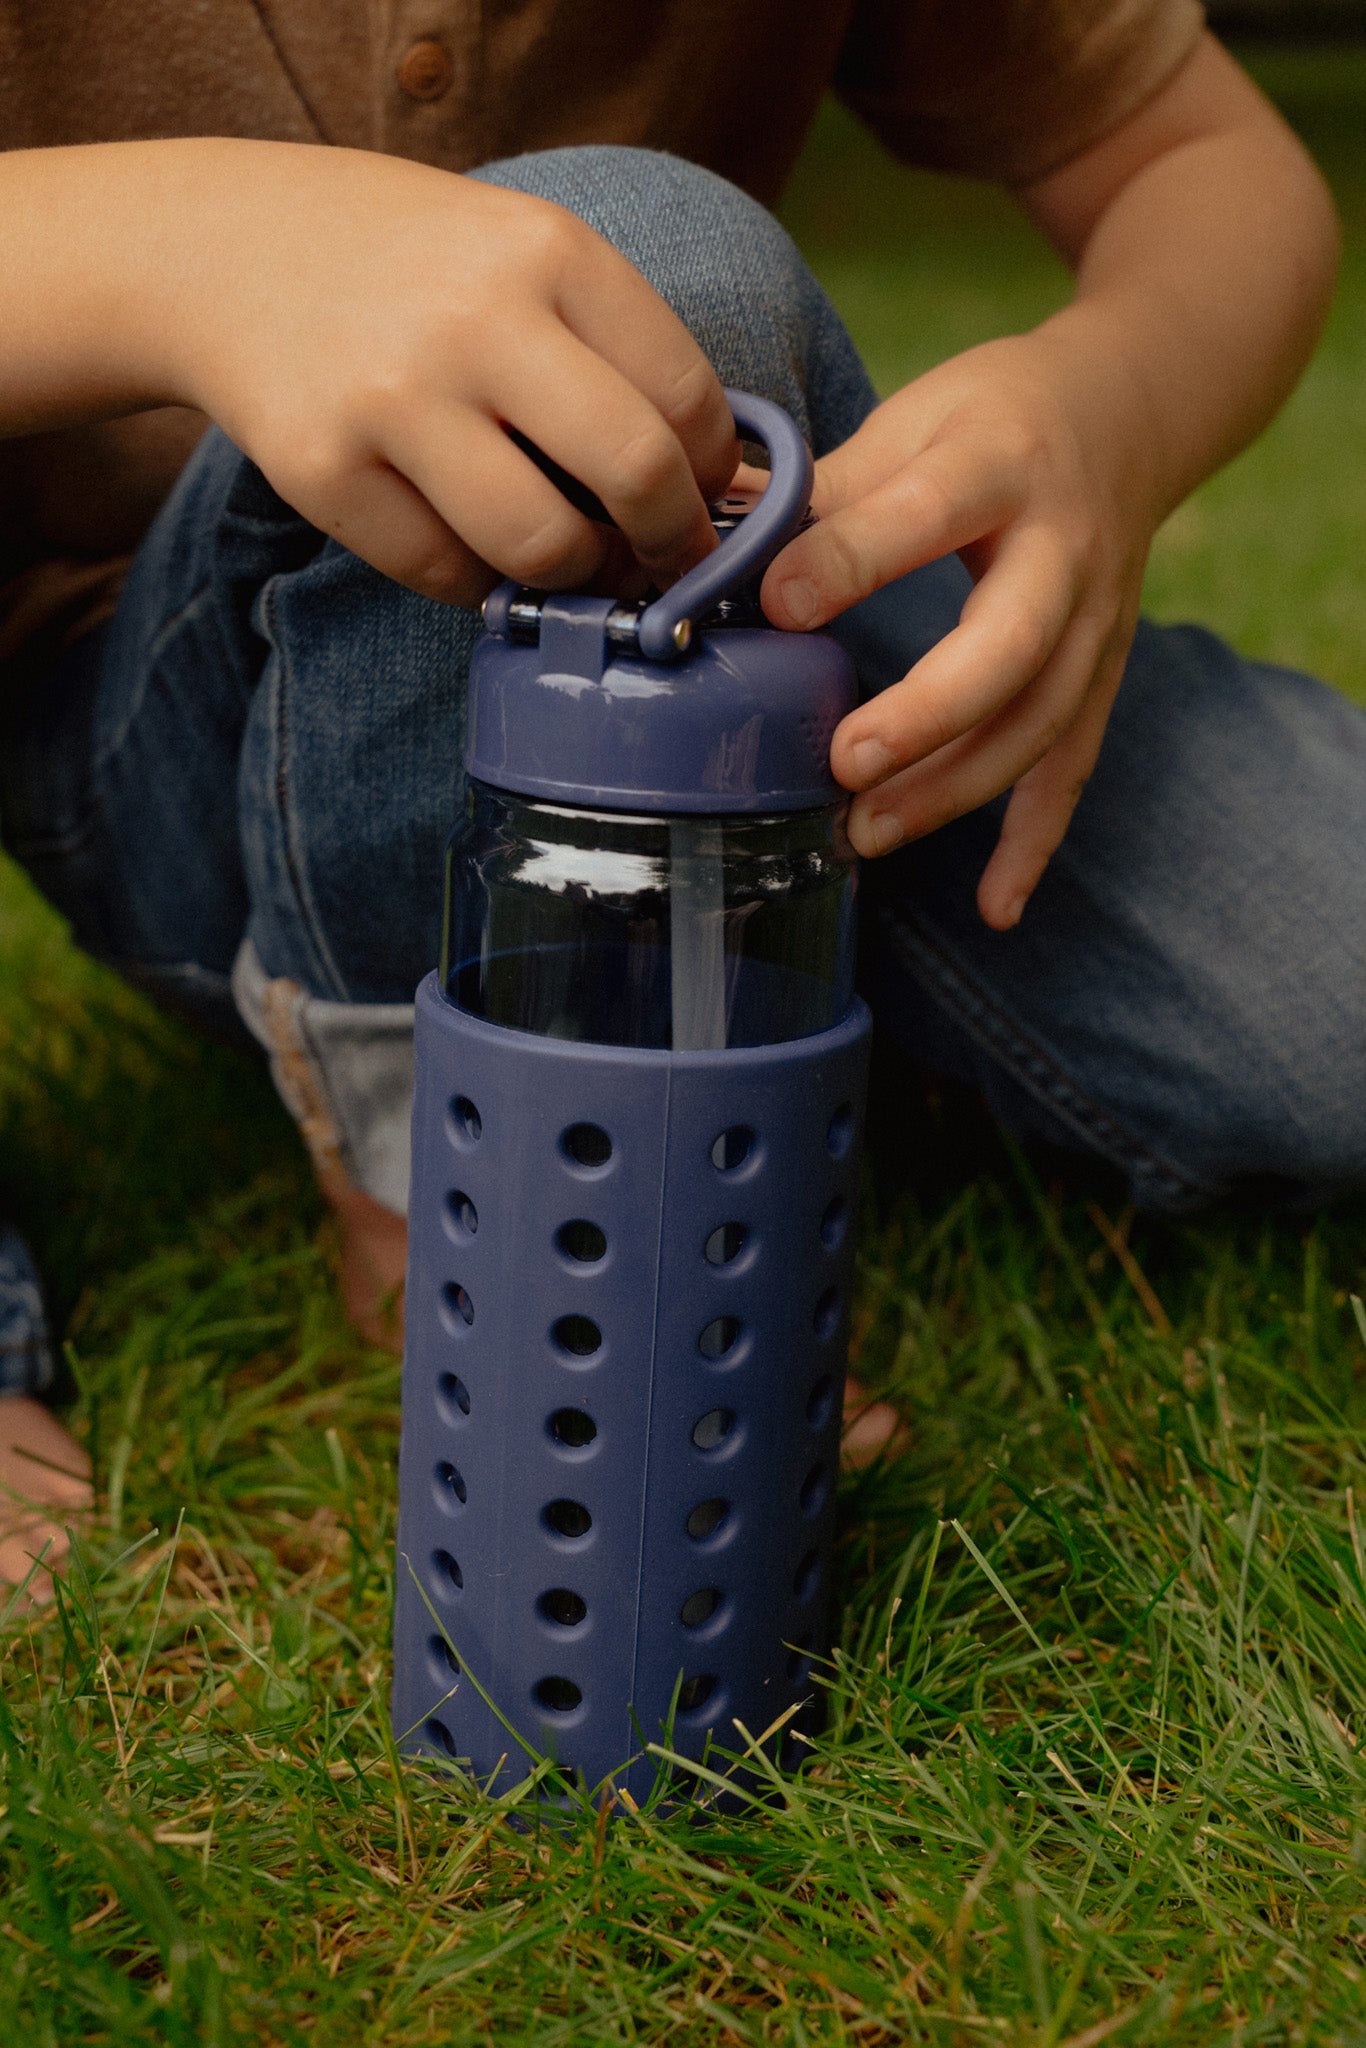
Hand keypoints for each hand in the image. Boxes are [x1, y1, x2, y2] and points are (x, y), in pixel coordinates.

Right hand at [155, 143, 737, 603]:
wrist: (226, 248)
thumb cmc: (411, 266)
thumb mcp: (521, 250)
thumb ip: (615, 343)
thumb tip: (720, 482)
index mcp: (546, 251)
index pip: (688, 395)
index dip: (713, 475)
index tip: (704, 503)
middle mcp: (473, 320)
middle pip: (635, 474)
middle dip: (669, 541)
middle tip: (662, 560)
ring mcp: (391, 398)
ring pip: (541, 547)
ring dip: (573, 577)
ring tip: (567, 559)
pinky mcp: (322, 470)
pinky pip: (445, 576)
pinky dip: (478, 584)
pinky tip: (475, 547)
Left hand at [761, 330, 1152, 928]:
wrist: (1128, 410)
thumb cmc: (994, 417)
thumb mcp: (916, 416)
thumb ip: (828, 488)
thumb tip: (707, 538)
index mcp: (999, 463)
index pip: (927, 515)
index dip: (851, 559)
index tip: (776, 604)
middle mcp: (1064, 551)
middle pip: (1010, 648)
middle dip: (928, 714)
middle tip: (844, 761)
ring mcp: (1095, 623)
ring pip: (1039, 724)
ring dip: (955, 790)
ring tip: (865, 834)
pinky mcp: (1102, 676)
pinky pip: (1073, 769)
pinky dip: (1033, 844)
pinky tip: (993, 908)